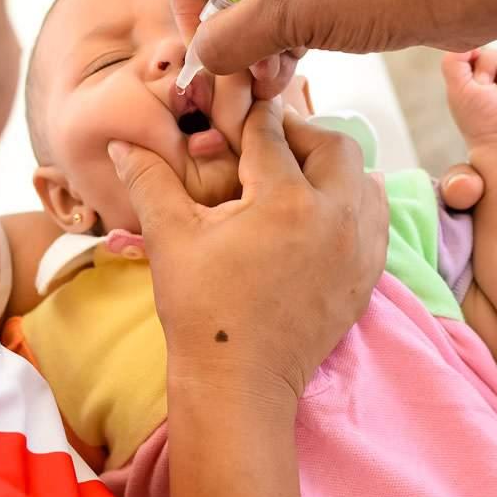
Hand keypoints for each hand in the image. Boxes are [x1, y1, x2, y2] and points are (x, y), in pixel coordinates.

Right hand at [108, 100, 387, 401]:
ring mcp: (359, 248)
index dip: (251, 120)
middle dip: (301, 136)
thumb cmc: (202, 309)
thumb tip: (121, 143)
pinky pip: (375, 218)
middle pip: (333, 146)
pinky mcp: (367, 274)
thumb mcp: (170, 237)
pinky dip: (354, 202)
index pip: (273, 135)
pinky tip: (323, 211)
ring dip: (333, 167)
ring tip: (296, 177)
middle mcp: (335, 217)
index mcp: (286, 201)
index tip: (240, 115)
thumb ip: (149, 180)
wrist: (238, 381)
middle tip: (269, 145)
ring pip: (363, 178)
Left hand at [442, 48, 496, 143]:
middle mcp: (496, 75)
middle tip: (491, 92)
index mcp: (475, 76)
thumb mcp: (456, 86)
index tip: (474, 82)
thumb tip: (467, 40)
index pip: (474, 50)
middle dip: (490, 71)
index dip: (474, 62)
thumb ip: (453, 60)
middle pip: (493, 52)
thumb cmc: (478, 117)